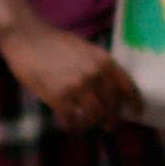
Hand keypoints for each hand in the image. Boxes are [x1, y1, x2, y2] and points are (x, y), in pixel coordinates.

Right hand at [4, 13, 148, 136]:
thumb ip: (97, 65)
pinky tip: (71, 128)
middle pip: (112, 105)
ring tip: (88, 125)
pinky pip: (72, 121)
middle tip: (109, 125)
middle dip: (112, 118)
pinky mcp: (59, 98)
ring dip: (93, 124)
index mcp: (103, 61)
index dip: (134, 102)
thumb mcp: (85, 48)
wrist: (27, 37)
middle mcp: (94, 75)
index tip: (136, 112)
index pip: (126, 86)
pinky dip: (73, 128)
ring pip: (95, 116)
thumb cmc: (54, 41)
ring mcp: (77, 88)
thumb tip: (107, 85)